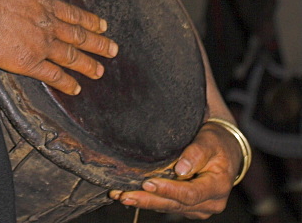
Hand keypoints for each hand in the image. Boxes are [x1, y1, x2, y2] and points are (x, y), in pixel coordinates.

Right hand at [0, 0, 117, 94]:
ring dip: (87, 64)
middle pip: (78, 36)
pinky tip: (74, 89)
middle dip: (97, 44)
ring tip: (99, 72)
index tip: (103, 26)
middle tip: (112, 50)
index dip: (90, 21)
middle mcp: (48, 25)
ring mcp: (41, 45)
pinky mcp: (28, 61)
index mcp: (45, 3)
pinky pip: (52, 75)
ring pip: (70, 57)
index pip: (73, 14)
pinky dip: (65, 82)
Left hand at [109, 120, 242, 217]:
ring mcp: (200, 208)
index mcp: (217, 187)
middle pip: (176, 205)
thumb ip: (196, 153)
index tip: (148, 183)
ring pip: (170, 208)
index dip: (168, 189)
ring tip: (123, 196)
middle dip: (149, 200)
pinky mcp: (190, 207)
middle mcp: (210, 203)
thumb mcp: (209, 141)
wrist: (227, 151)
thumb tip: (181, 169)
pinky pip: (170, 206)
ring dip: (146, 203)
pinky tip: (134, 196)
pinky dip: (152, 201)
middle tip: (126, 195)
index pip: (190, 193)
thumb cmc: (217, 143)